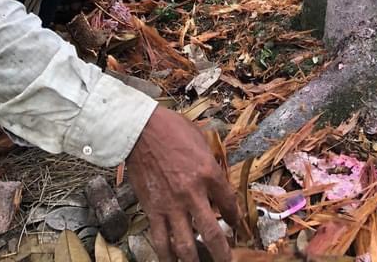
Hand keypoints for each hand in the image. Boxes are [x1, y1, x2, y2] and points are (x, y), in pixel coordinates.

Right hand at [127, 106, 238, 261]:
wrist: (141, 129)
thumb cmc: (172, 129)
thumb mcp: (200, 140)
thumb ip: (210, 164)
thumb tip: (216, 182)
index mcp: (208, 173)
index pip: (229, 204)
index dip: (235, 217)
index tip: (236, 223)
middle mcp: (192, 194)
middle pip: (212, 234)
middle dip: (223, 253)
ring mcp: (171, 205)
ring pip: (185, 245)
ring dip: (195, 261)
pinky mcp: (152, 210)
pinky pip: (161, 240)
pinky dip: (167, 256)